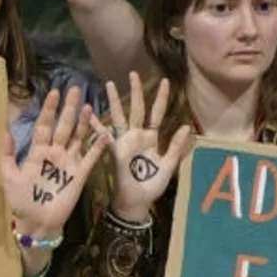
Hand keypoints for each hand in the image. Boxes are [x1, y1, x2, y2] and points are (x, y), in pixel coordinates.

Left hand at [0, 88, 106, 246]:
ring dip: (84, 123)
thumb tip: (6, 131)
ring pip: (78, 137)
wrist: (36, 223)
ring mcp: (69, 162)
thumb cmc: (21, 201)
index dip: (49, 109)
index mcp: (38, 152)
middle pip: (63, 126)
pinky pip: (90, 158)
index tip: (53, 92)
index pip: (44, 126)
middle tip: (74, 89)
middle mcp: (55, 153)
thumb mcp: (8, 178)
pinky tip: (104, 134)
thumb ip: (7, 156)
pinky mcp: (80, 174)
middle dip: (68, 108)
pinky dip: (98, 146)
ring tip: (89, 106)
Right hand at [91, 73, 193, 218]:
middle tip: (133, 73)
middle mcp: (136, 136)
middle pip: (136, 109)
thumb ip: (176, 147)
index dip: (161, 98)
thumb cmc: (151, 186)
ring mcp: (123, 142)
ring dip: (113, 101)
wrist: (136, 203)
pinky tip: (89, 115)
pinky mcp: (114, 152)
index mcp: (151, 138)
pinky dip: (96, 127)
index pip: (157, 113)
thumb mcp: (168, 165)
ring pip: (118, 117)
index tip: (166, 81)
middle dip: (135, 91)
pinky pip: (104, 137)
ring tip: (108, 84)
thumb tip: (186, 127)